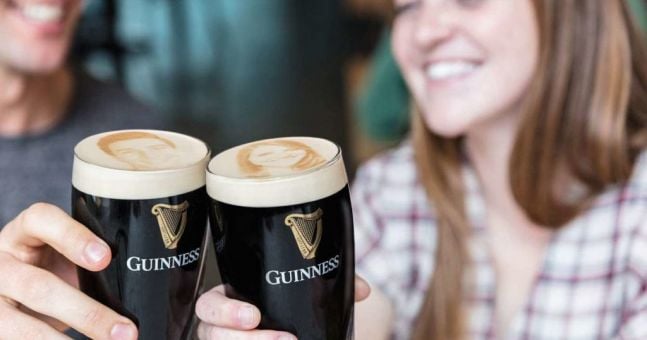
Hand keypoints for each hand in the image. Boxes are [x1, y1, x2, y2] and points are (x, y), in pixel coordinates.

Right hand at [0, 203, 137, 338]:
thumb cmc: (50, 266)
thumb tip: (140, 285)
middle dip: (87, 313)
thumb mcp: (64, 254)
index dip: (73, 237)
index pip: (41, 220)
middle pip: (39, 286)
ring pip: (24, 324)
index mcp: (24, 232)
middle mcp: (2, 262)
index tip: (105, 258)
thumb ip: (91, 261)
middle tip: (125, 332)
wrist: (12, 290)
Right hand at [195, 276, 370, 339]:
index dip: (224, 311)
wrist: (295, 332)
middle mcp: (219, 330)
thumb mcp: (302, 292)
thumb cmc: (288, 308)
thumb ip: (328, 283)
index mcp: (228, 300)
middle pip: (211, 336)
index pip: (208, 304)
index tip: (254, 316)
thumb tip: (362, 290)